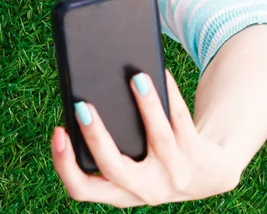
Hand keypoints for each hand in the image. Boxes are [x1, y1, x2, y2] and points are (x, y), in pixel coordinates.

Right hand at [51, 70, 241, 206]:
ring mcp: (174, 175)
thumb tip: (84, 98)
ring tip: (136, 78)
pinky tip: (162, 74)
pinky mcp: (198, 157)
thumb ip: (108, 145)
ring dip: (146, 106)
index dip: (65, 164)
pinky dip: (171, 94)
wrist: (209, 173)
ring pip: (158, 138)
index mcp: (120, 192)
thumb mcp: (131, 163)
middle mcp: (146, 190)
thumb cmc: (154, 157)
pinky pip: (183, 120)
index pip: (81, 189)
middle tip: (82, 105)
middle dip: (95, 136)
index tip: (58, 131)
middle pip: (113, 168)